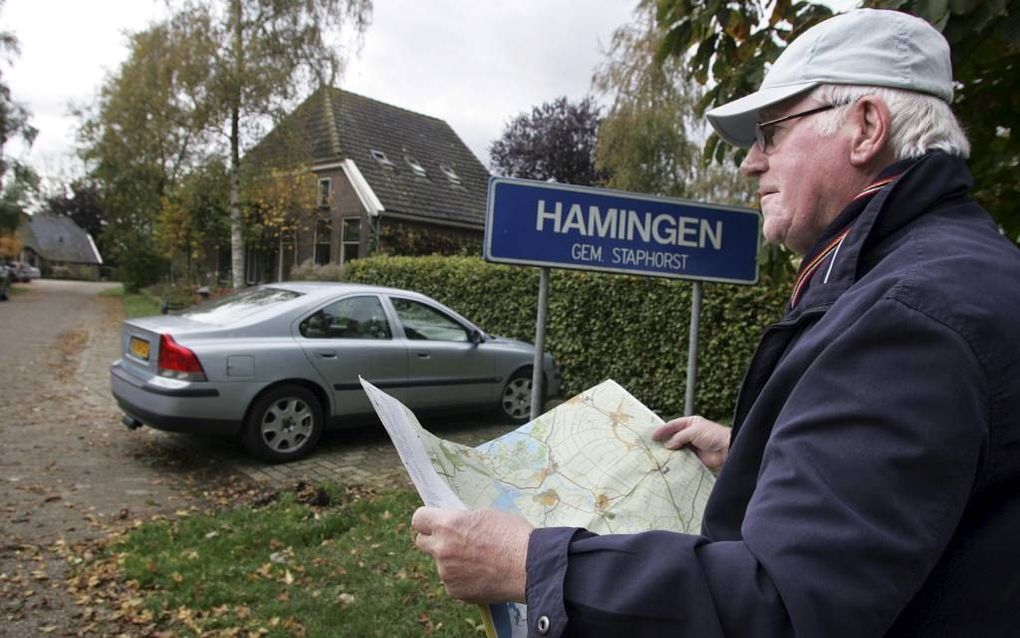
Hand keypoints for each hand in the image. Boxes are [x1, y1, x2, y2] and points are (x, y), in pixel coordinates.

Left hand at [411, 507, 531, 602]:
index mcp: (448, 525)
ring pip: (441, 564)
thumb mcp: (486, 514)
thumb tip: (454, 524)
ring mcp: (446, 573)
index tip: (434, 523)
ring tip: (481, 561)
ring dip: (453, 562)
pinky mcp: (454, 591)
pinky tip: (483, 575)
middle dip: (435, 541)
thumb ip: (462, 520)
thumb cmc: (512, 535)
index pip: (418, 519)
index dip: (426, 520)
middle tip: (455, 542)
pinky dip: (463, 579)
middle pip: (421, 543)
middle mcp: (441, 549)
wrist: (529, 567)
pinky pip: (453, 582)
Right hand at [652, 416, 729, 469]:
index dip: (663, 430)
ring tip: (658, 455)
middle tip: (653, 446)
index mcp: (690, 423)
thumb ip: (679, 437)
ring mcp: (691, 445)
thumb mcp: (693, 431)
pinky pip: (682, 457)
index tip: (653, 436)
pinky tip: (669, 461)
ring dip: (669, 451)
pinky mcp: (694, 456)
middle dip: (664, 440)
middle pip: (673, 436)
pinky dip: (676, 459)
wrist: (726, 449)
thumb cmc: (713, 435)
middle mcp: (690, 433)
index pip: (673, 425)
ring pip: (676, 448)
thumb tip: (668, 445)